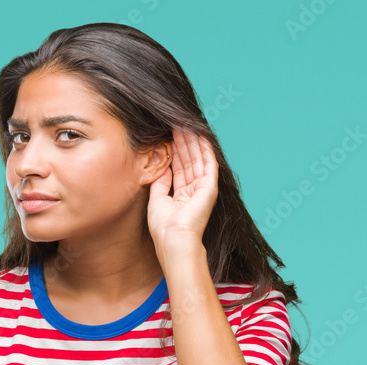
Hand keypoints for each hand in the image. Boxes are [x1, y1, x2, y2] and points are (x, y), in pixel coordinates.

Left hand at [147, 127, 217, 250]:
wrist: (174, 238)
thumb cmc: (163, 226)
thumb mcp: (157, 200)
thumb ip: (160, 183)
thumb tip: (162, 168)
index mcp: (181, 196)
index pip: (178, 168)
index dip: (174, 151)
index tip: (169, 135)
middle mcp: (193, 191)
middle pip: (188, 161)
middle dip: (183, 142)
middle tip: (177, 124)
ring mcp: (203, 189)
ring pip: (198, 159)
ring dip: (193, 142)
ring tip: (187, 125)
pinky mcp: (210, 187)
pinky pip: (209, 164)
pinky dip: (206, 150)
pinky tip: (202, 137)